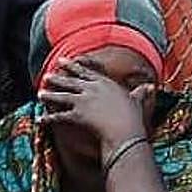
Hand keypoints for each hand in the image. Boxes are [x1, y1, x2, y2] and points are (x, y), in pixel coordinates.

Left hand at [38, 58, 152, 152]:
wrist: (126, 130)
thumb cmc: (133, 117)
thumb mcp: (138, 101)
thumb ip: (141, 92)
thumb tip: (152, 87)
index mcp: (104, 82)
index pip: (85, 71)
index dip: (73, 66)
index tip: (63, 61)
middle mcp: (91, 88)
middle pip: (71, 81)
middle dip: (58, 78)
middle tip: (47, 75)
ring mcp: (83, 100)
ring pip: (62, 96)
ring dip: (50, 95)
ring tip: (39, 94)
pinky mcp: (77, 115)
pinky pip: (60, 116)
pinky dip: (49, 119)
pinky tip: (41, 120)